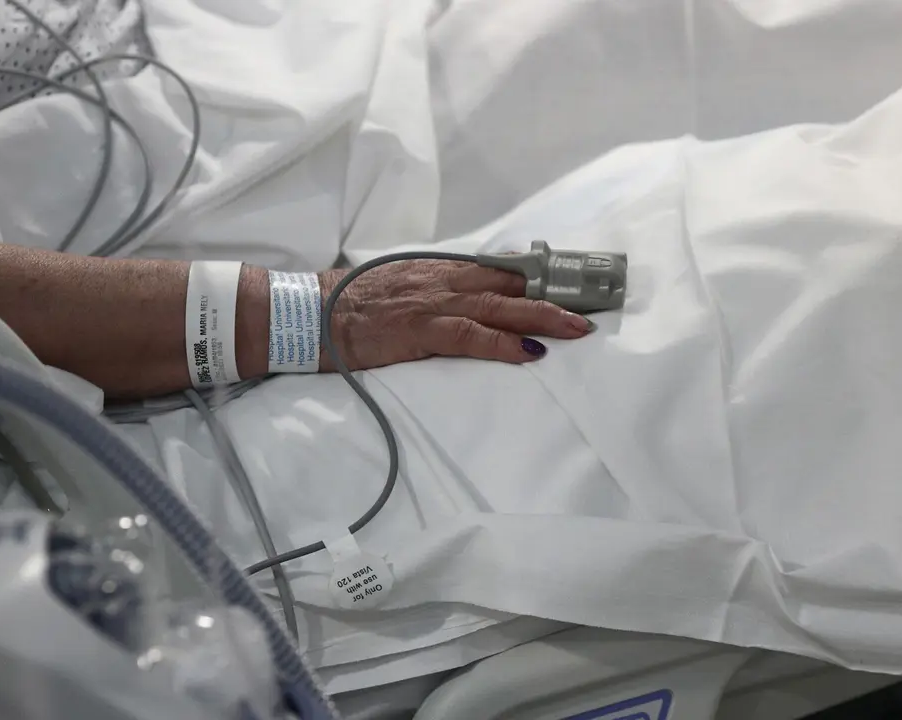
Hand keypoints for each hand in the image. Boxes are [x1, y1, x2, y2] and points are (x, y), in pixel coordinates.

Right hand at [317, 260, 593, 370]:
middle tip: (587, 311)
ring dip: (542, 320)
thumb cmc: (354, 302)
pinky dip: (502, 345)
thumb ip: (436, 287)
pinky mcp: (423, 330)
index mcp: (439, 270)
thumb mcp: (402, 285)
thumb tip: (467, 296)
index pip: (498, 270)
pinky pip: (471, 337)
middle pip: (510, 287)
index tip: (567, 285)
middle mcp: (444, 281)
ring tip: (575, 331)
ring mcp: (435, 304)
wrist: (314, 312)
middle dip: (552, 299)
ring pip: (500, 309)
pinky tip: (528, 353)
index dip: (536, 280)